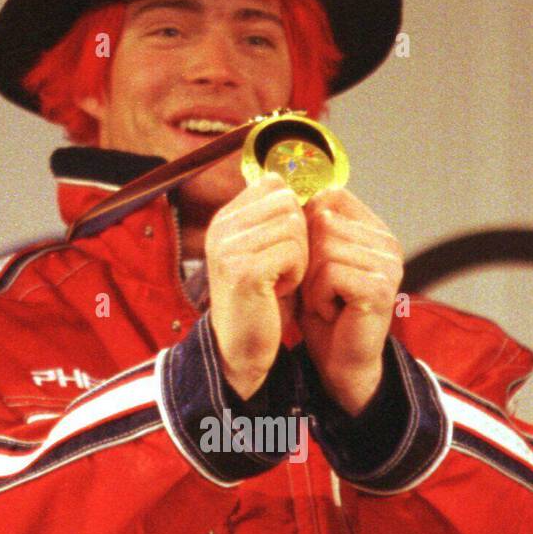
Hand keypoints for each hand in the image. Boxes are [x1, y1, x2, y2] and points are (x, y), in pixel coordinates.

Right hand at [206, 172, 307, 399]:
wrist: (242, 349)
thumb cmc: (264, 301)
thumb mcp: (268, 251)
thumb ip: (280, 218)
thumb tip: (311, 185)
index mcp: (226, 218)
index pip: (275, 184)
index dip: (293, 214)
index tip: (283, 248)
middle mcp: (221, 226)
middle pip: (287, 201)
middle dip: (300, 236)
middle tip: (285, 268)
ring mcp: (228, 247)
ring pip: (294, 225)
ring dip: (300, 257)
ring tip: (281, 280)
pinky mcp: (243, 269)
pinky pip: (293, 251)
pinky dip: (297, 274)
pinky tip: (280, 291)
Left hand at [299, 189, 403, 413]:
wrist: (340, 361)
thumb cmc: (324, 311)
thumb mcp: (312, 260)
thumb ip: (308, 225)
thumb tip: (280, 184)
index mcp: (374, 229)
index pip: (330, 196)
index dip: (307, 225)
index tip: (310, 260)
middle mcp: (387, 242)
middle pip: (322, 222)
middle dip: (307, 260)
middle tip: (319, 289)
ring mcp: (387, 264)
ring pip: (322, 248)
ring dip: (310, 282)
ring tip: (325, 301)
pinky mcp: (379, 287)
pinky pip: (329, 274)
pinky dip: (318, 297)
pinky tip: (330, 312)